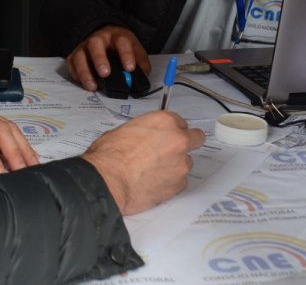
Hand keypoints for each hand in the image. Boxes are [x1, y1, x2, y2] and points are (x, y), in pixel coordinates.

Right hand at [65, 25, 150, 90]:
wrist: (104, 37)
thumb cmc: (121, 47)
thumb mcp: (135, 50)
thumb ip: (141, 63)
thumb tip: (142, 77)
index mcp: (117, 36)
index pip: (122, 41)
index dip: (126, 54)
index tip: (130, 68)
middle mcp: (98, 39)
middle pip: (95, 44)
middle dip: (100, 59)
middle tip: (105, 74)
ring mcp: (84, 46)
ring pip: (80, 55)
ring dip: (85, 71)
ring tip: (93, 86)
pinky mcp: (74, 55)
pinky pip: (71, 64)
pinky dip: (76, 75)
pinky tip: (84, 84)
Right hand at [81, 111, 205, 214]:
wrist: (109, 180)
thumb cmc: (110, 155)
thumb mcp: (124, 130)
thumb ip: (145, 131)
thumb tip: (145, 137)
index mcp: (165, 121)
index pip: (180, 121)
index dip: (171, 130)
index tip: (165, 136)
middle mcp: (178, 140)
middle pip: (196, 138)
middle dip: (186, 143)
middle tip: (171, 151)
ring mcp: (181, 163)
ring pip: (186, 162)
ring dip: (175, 166)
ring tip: (154, 172)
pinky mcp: (179, 185)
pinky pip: (179, 182)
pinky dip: (170, 183)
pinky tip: (153, 183)